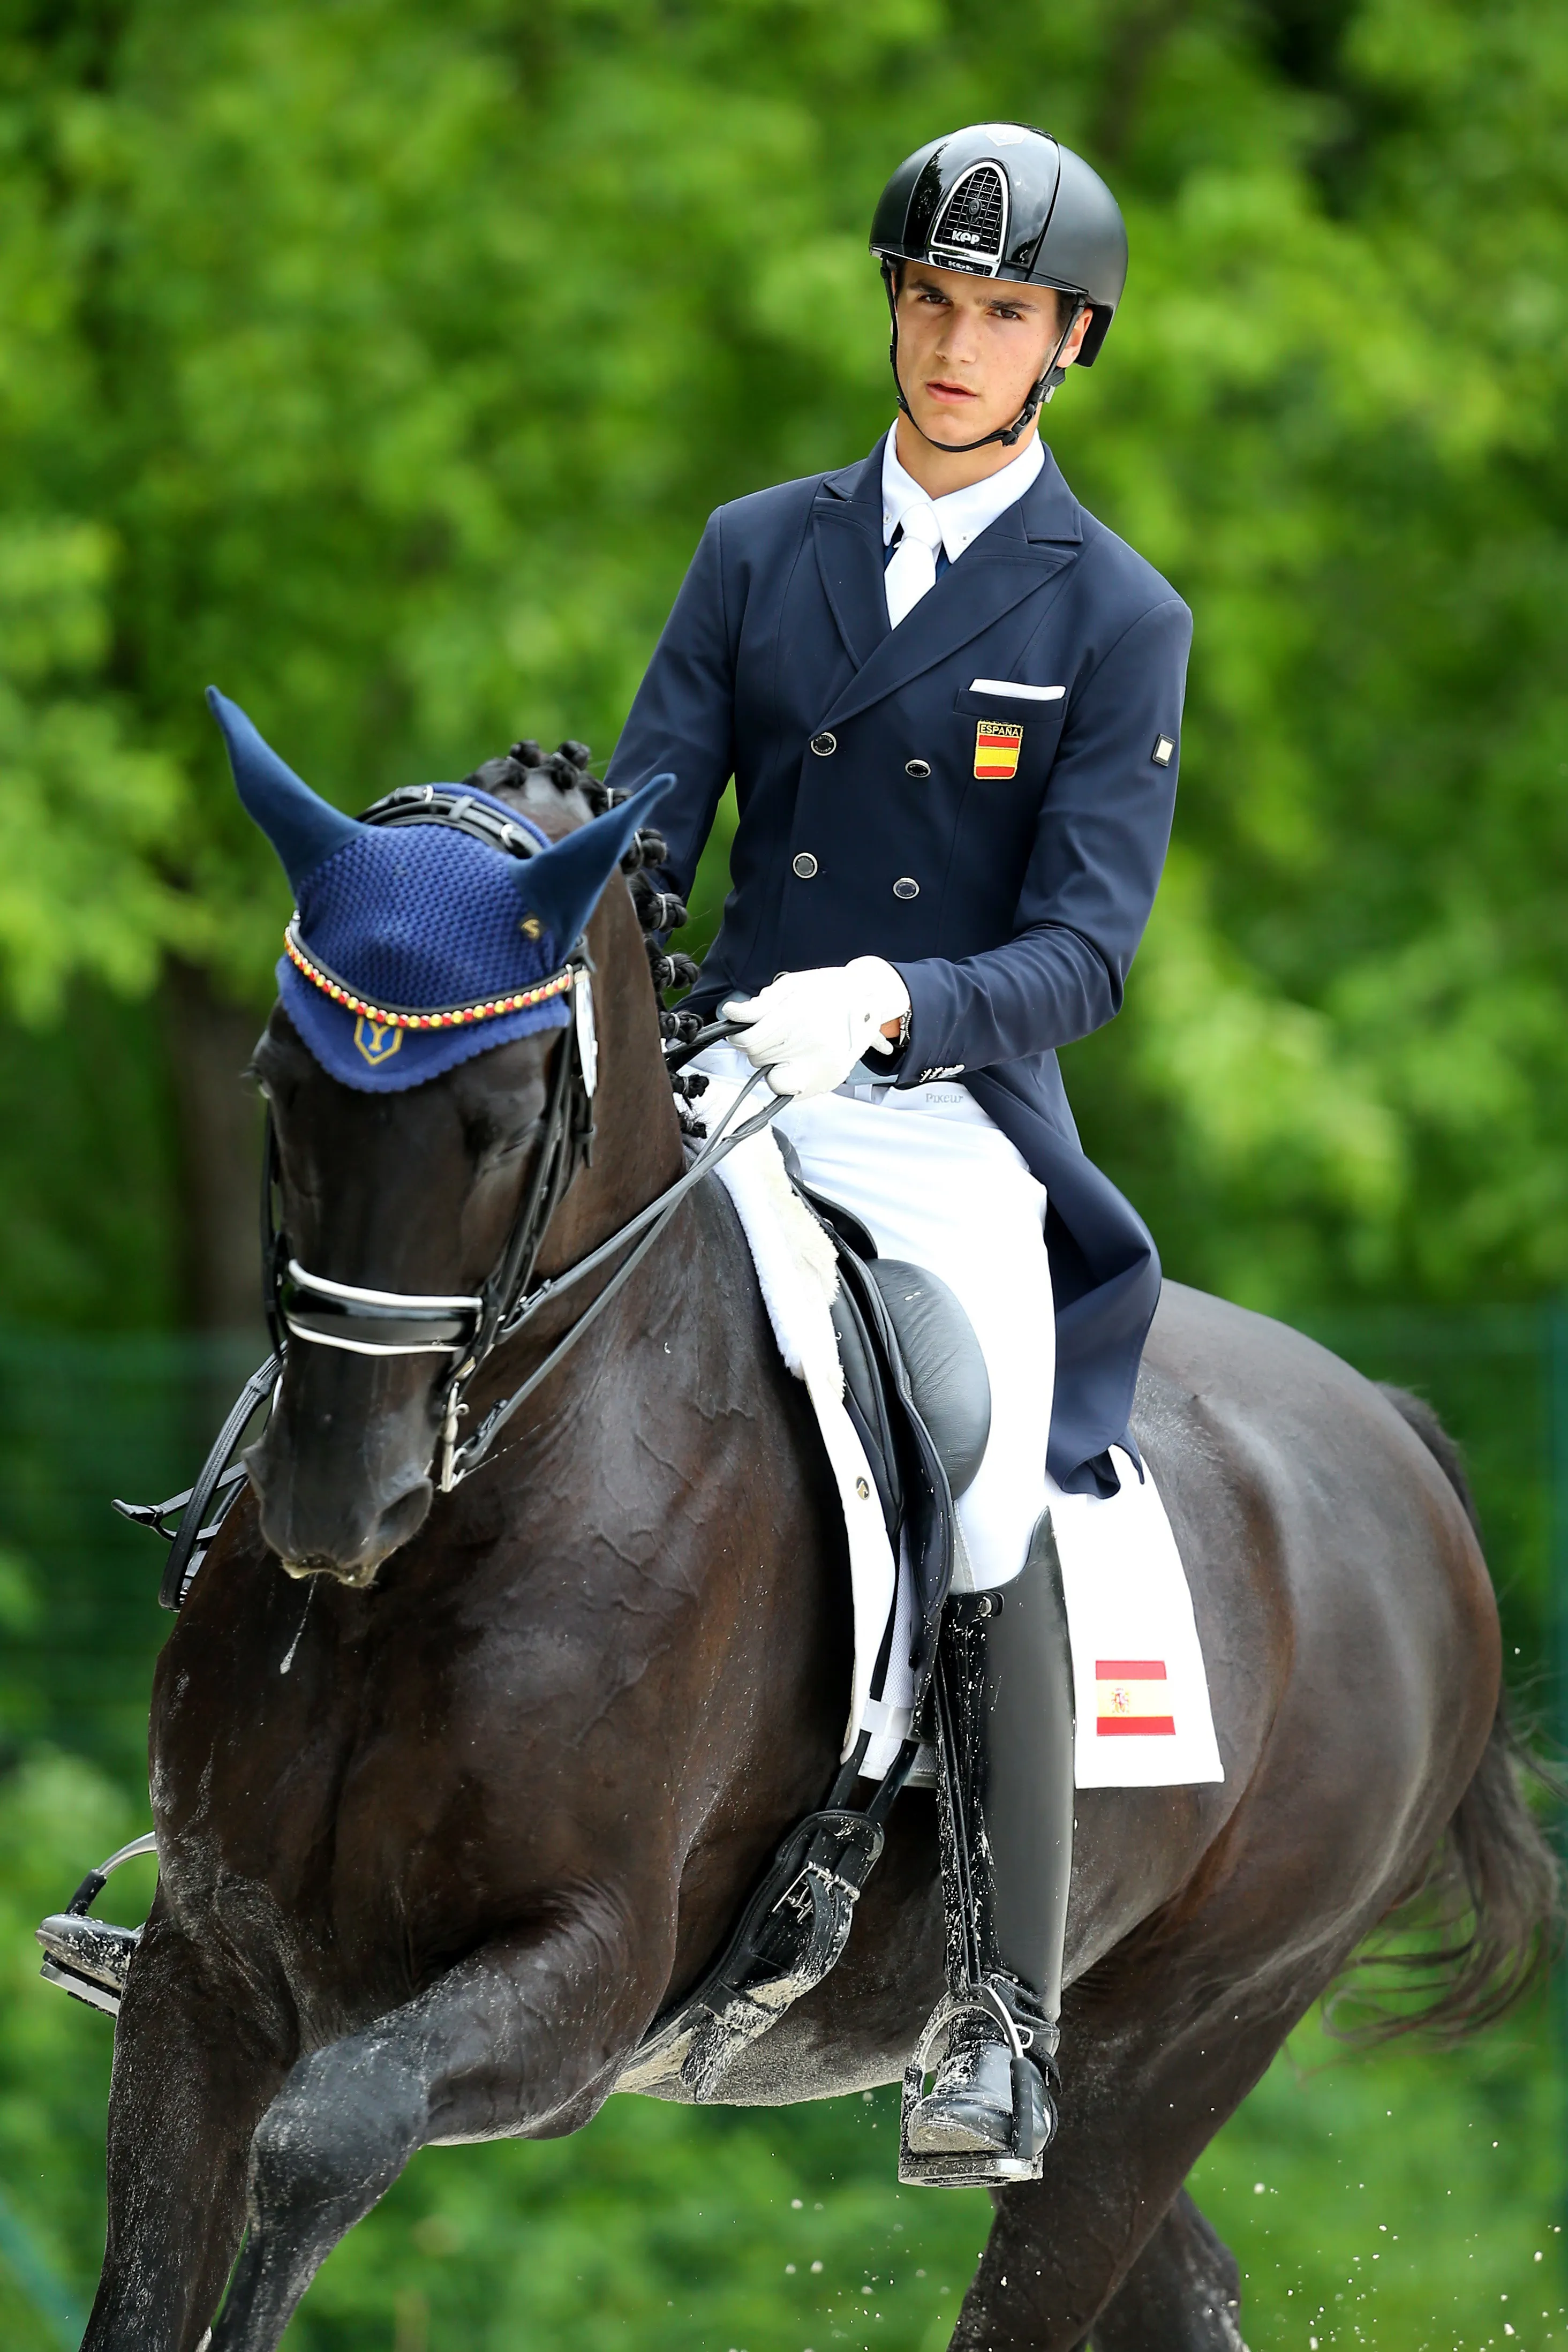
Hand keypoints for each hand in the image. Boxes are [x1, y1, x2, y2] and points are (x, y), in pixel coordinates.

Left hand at [722, 959, 911, 1097]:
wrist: (867, 996)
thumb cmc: (826, 988)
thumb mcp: (792, 986)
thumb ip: (760, 1004)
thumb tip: (731, 1014)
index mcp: (798, 1018)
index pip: (749, 1041)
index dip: (739, 1036)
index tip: (742, 1031)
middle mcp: (811, 1045)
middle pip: (758, 1059)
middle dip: (757, 1046)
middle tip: (773, 1033)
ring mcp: (823, 1066)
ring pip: (772, 1077)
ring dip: (771, 1062)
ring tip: (790, 1043)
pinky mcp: (830, 1080)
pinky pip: (792, 1090)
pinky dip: (787, 1078)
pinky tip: (798, 1060)